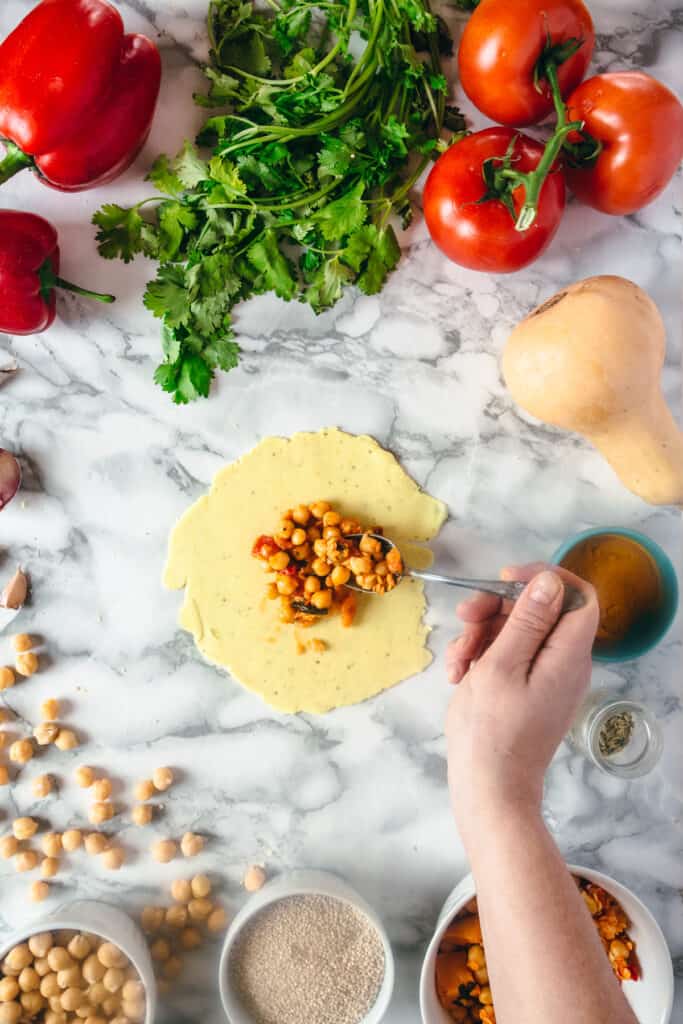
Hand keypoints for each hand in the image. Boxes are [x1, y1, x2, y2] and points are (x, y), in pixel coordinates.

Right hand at [445, 563, 598, 841]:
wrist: (488, 786)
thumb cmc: (493, 728)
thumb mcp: (502, 665)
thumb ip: (527, 621)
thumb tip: (550, 580)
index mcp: (568, 654)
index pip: (577, 596)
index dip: (544, 579)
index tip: (505, 580)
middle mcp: (562, 662)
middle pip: (538, 611)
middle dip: (497, 608)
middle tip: (465, 615)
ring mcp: (542, 676)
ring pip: (515, 631)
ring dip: (480, 635)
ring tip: (457, 661)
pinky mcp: (523, 688)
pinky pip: (505, 655)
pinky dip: (479, 657)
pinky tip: (457, 675)